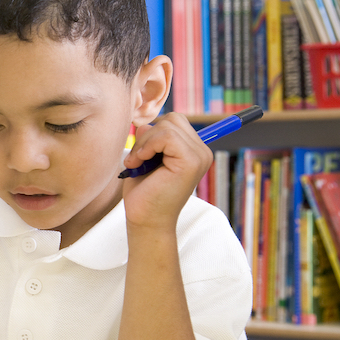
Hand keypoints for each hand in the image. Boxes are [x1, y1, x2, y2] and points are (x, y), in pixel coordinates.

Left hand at [121, 113, 212, 228]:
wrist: (146, 220)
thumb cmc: (144, 193)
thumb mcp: (145, 158)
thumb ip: (150, 139)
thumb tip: (145, 124)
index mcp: (193, 150)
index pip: (174, 121)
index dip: (150, 134)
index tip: (139, 156)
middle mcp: (202, 152)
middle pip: (171, 119)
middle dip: (146, 137)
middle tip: (137, 160)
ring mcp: (199, 156)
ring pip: (167, 126)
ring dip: (144, 143)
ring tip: (138, 164)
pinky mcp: (191, 161)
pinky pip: (166, 137)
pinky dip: (147, 147)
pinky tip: (140, 164)